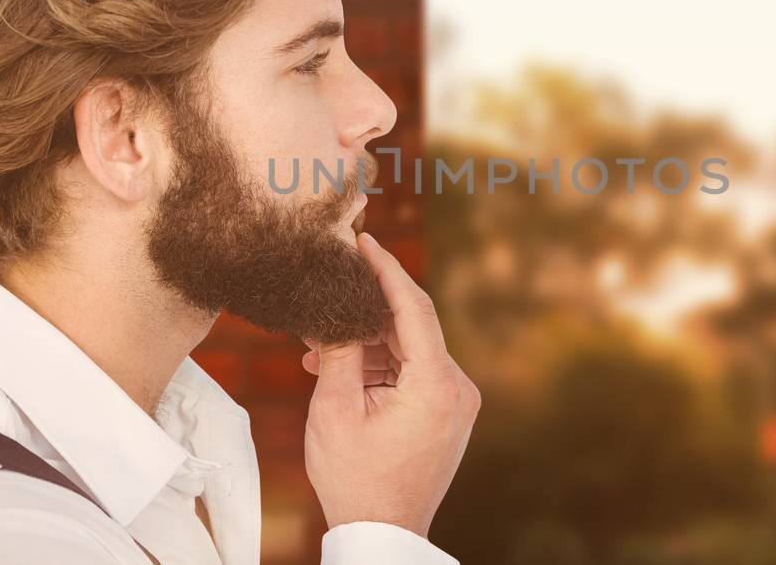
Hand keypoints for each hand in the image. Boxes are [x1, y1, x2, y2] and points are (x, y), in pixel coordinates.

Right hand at [302, 232, 480, 538]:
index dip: (386, 269)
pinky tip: (341, 372)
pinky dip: (381, 367)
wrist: (383, 534)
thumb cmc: (356, 479)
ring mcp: (457, 402)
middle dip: (364, 313)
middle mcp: (458, 387)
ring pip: (409, 350)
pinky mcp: (448, 413)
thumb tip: (338, 309)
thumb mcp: (335, 410)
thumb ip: (339, 352)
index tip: (364, 240)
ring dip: (367, 346)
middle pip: (411, 327)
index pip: (413, 307)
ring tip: (317, 352)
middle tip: (323, 300)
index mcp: (436, 384)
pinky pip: (414, 373)